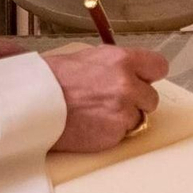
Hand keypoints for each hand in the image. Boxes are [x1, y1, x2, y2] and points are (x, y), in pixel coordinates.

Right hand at [43, 45, 168, 152]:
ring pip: (139, 118)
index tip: (142, 81)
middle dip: (136, 101)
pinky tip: (92, 124)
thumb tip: (130, 72)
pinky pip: (124, 134)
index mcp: (121, 60)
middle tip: (112, 101)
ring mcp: (123, 110)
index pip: (158, 66)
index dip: (148, 77)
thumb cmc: (53, 79)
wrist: (34, 103)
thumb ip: (115, 65)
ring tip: (97, 113)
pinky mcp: (115, 133)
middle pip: (151, 97)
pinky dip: (111, 132)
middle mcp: (127, 84)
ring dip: (124, 118)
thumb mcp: (88, 58)